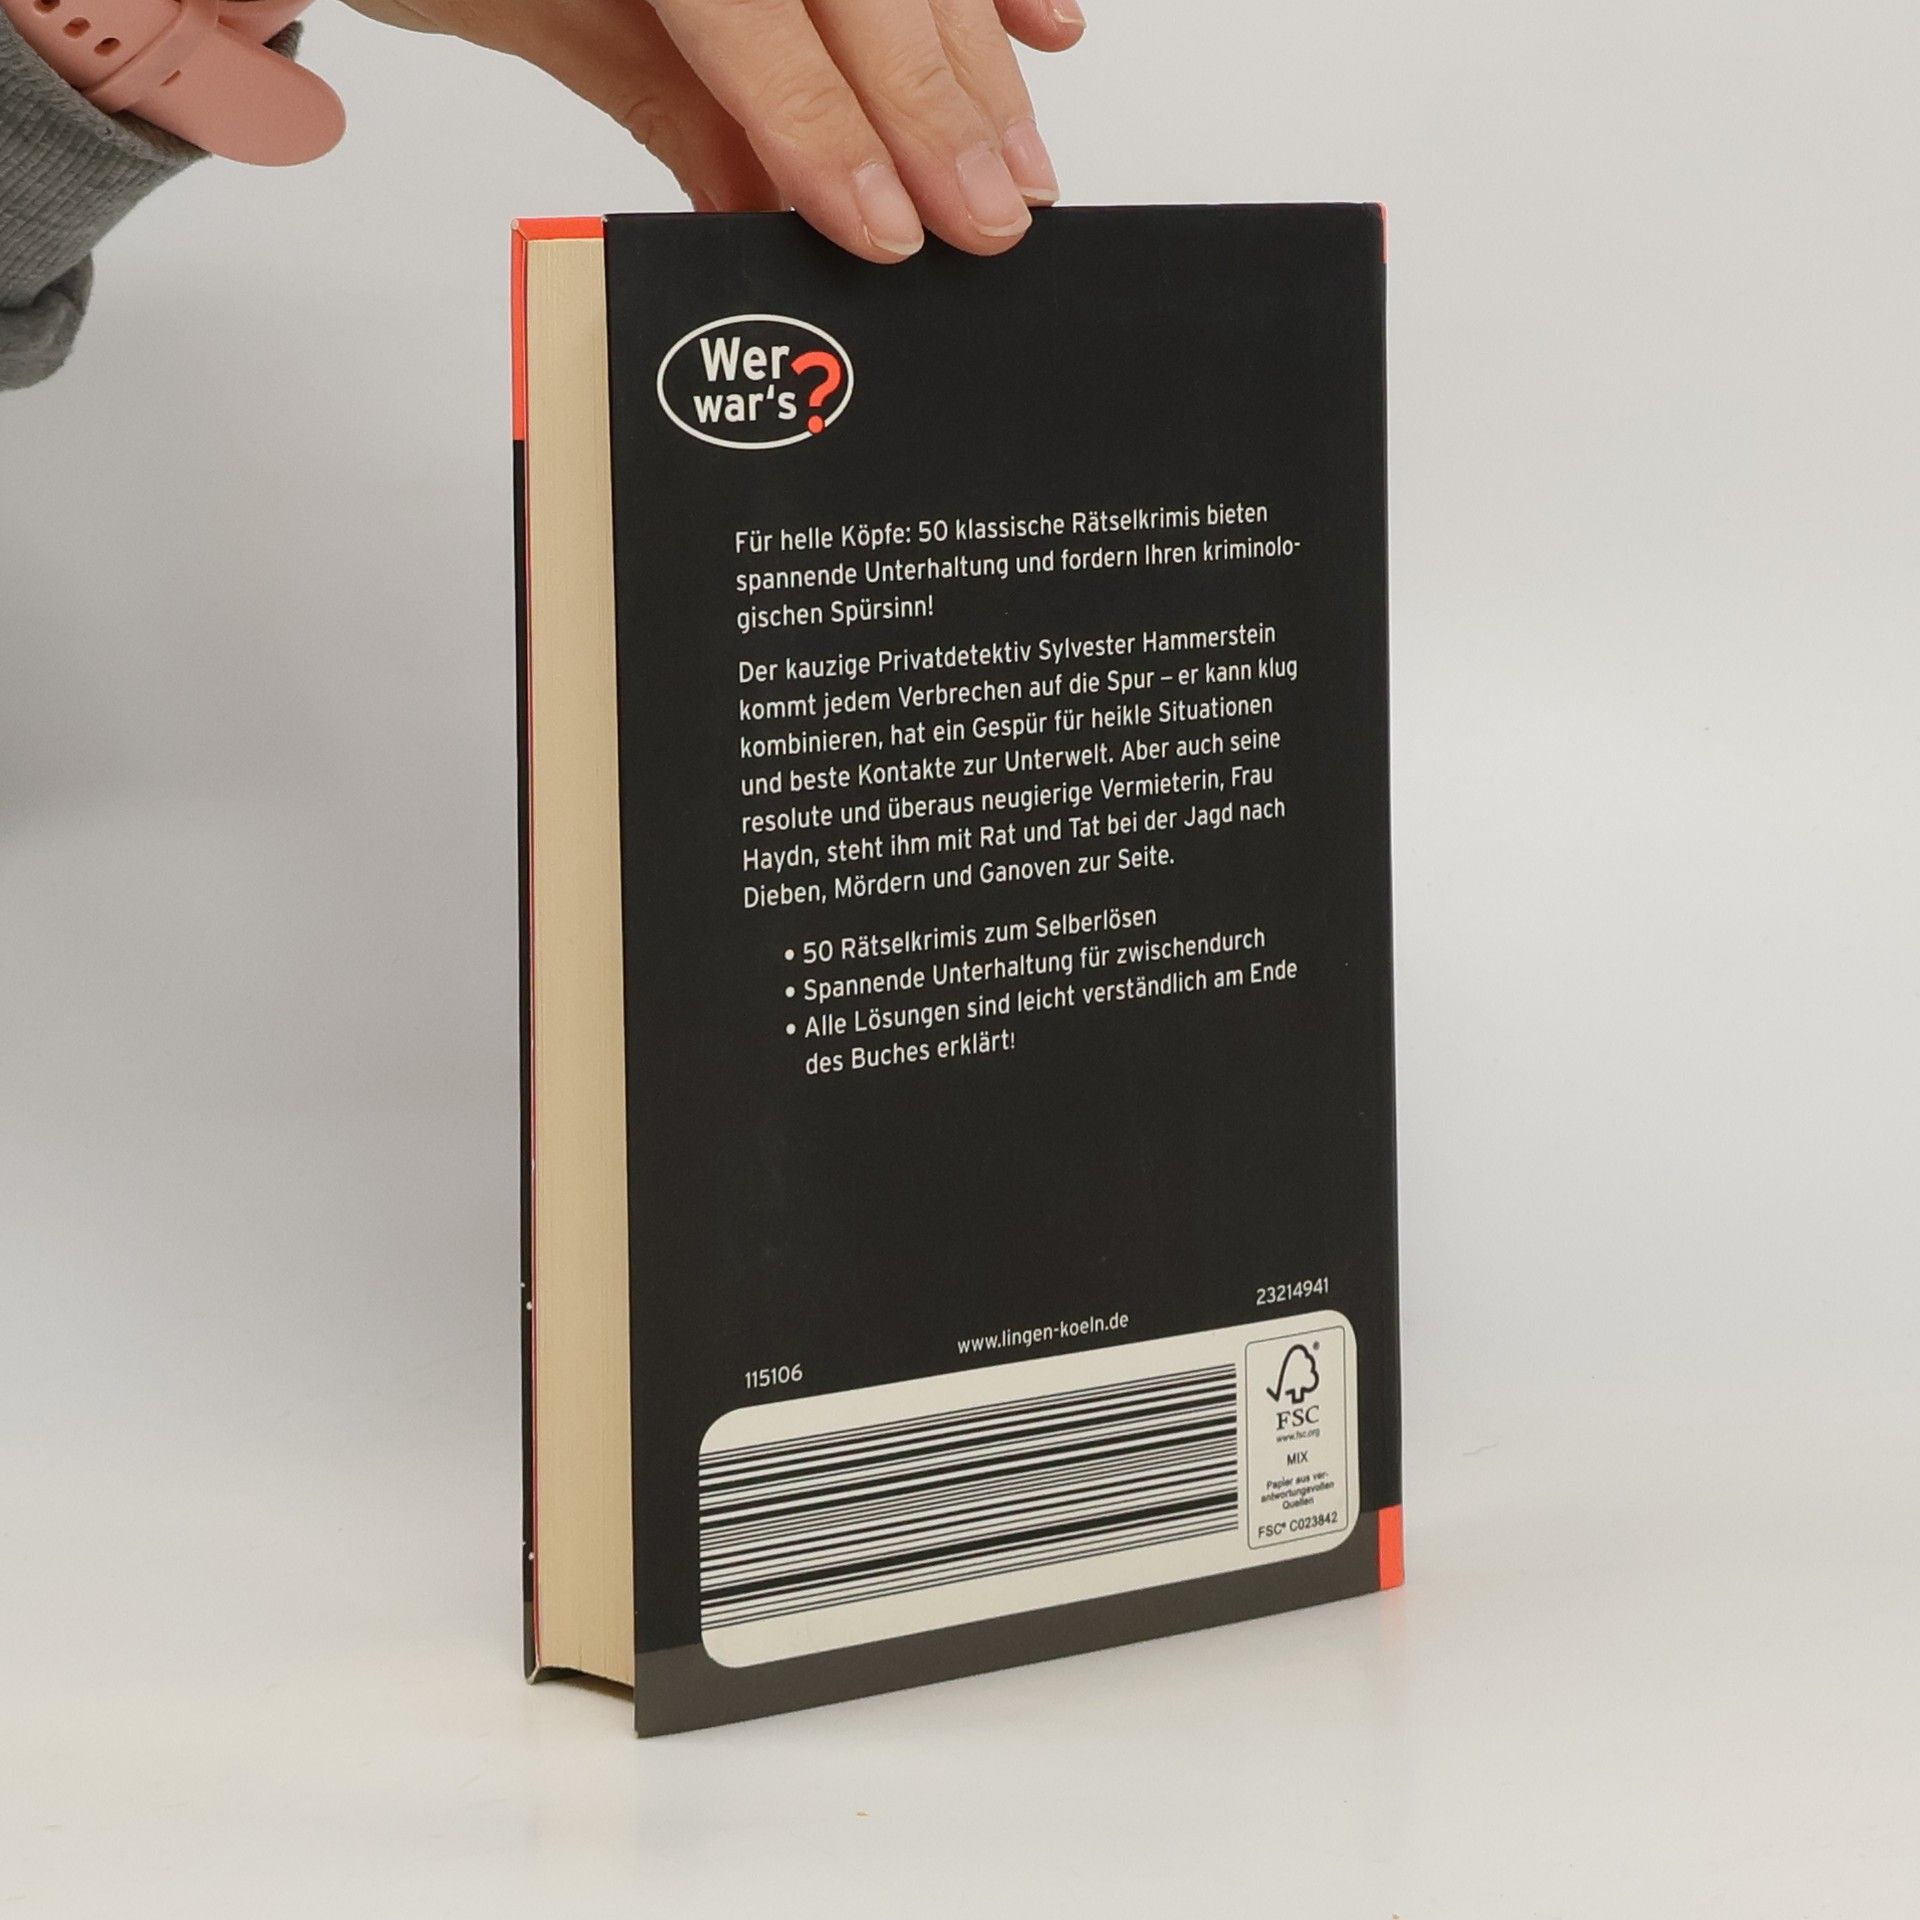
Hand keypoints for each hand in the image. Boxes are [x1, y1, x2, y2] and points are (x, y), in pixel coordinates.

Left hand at [343, 0, 1083, 261]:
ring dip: (978, 49)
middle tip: (992, 219)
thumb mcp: (520, 7)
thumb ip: (654, 94)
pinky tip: (1043, 19)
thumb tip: (760, 211)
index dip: (829, 125)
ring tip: (1023, 162)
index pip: (753, 11)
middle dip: (940, 103)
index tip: (886, 230)